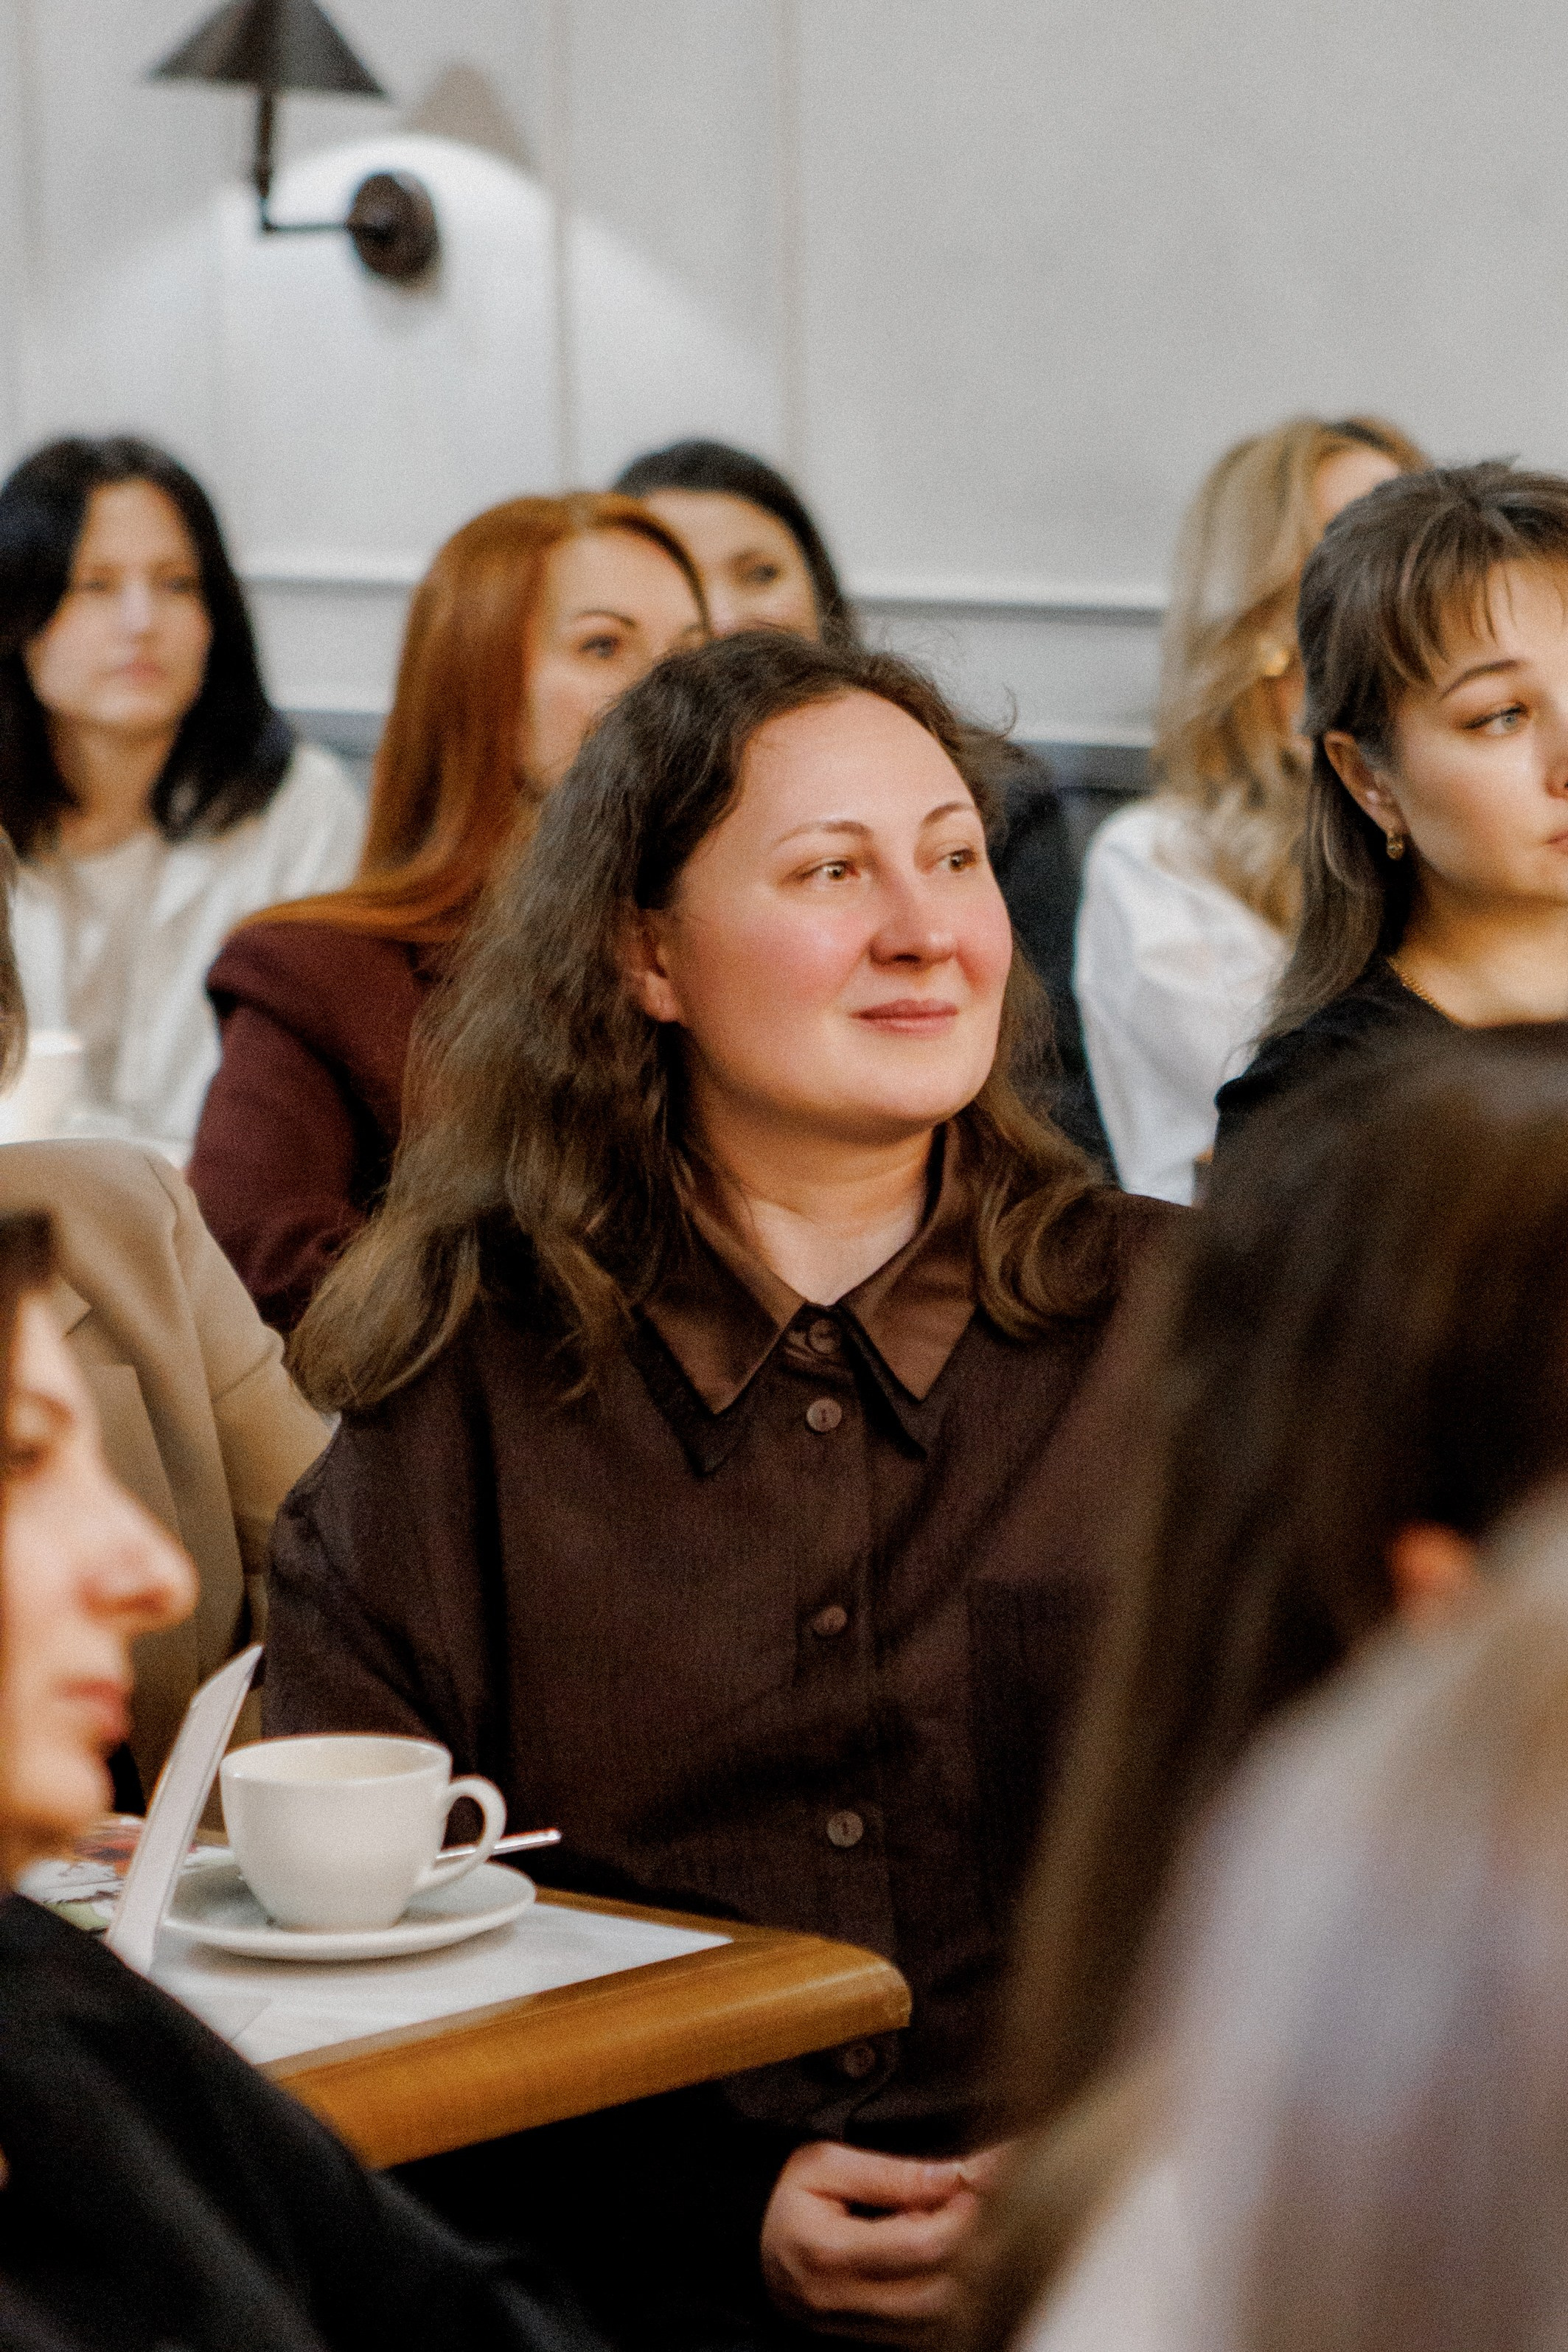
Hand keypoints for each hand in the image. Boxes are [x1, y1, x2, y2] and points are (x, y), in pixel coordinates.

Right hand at [760, 2139, 991, 2343]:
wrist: (747, 2239)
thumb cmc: (785, 2193)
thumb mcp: (825, 2164)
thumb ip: (889, 2172)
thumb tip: (955, 2175)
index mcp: (827, 2252)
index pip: (918, 2245)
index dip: (961, 2213)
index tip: (983, 2178)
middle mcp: (839, 2302)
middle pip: (934, 2290)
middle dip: (971, 2244)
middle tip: (982, 2202)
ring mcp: (849, 2329)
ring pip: (934, 2320)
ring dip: (963, 2275)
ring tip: (961, 2228)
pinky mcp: (860, 2340)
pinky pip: (920, 2334)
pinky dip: (945, 2299)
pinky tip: (945, 2262)